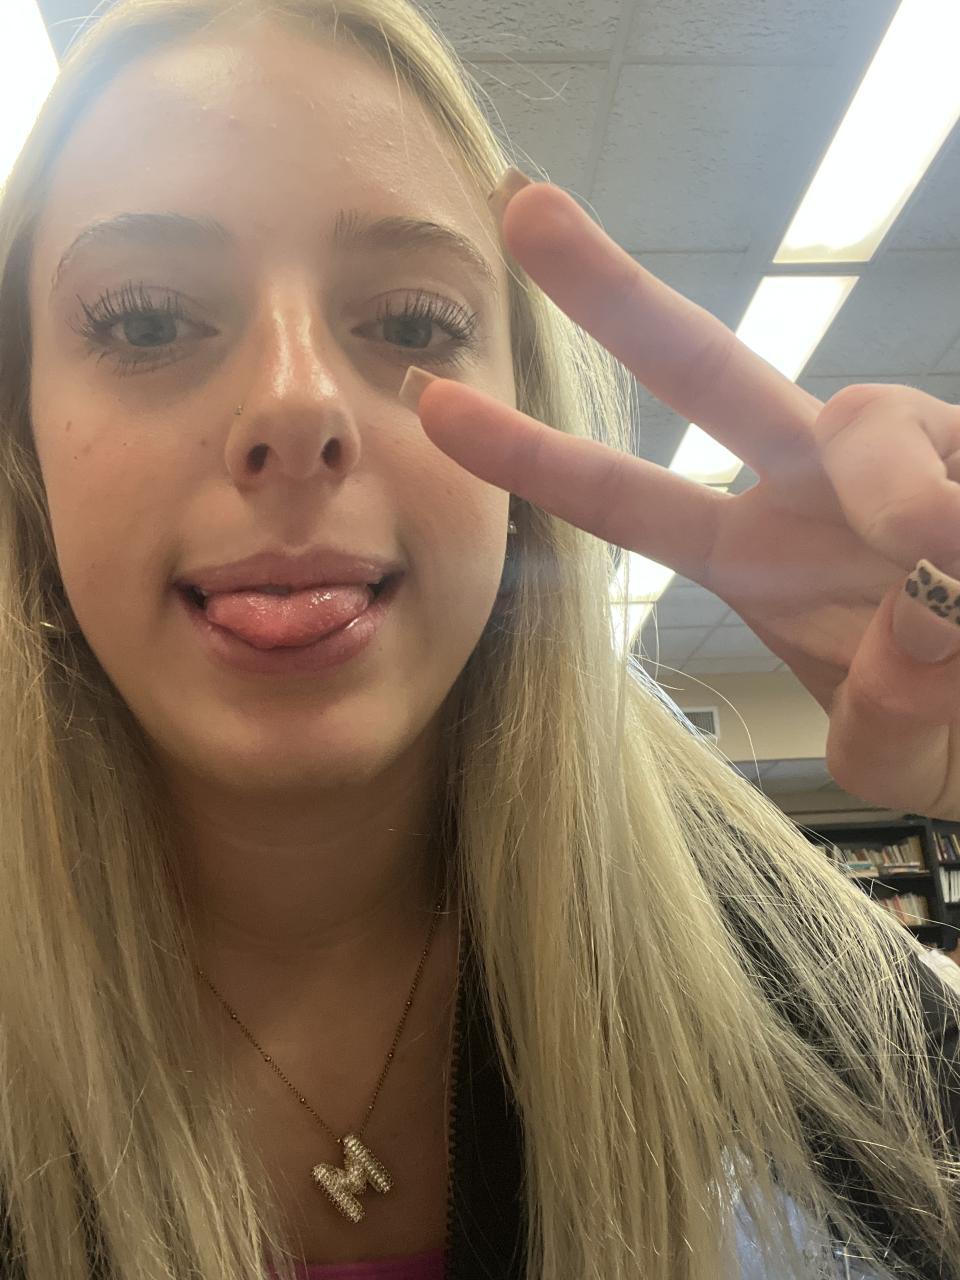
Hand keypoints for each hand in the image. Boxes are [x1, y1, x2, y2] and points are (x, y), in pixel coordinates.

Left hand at [400, 173, 959, 820]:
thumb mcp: (896, 755)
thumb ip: (884, 722)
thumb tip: (919, 625)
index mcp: (755, 555)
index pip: (628, 499)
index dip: (534, 457)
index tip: (435, 405)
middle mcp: (813, 487)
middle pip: (702, 368)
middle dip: (608, 294)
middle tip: (520, 205)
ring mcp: (904, 454)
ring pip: (859, 412)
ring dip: (890, 483)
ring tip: (936, 559)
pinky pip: (959, 459)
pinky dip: (959, 510)